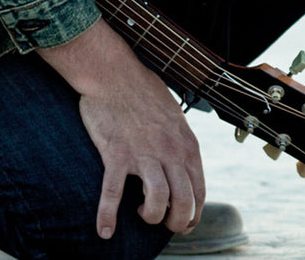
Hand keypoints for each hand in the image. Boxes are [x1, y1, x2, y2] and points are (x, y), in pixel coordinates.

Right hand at [41, 19, 204, 238]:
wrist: (113, 73)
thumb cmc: (142, 90)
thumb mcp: (174, 115)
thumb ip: (179, 141)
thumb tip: (180, 160)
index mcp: (186, 145)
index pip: (199, 190)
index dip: (193, 213)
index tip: (183, 221)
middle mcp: (169, 152)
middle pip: (184, 202)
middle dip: (177, 222)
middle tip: (164, 224)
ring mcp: (143, 154)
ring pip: (158, 201)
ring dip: (153, 217)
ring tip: (142, 214)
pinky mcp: (116, 154)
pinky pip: (113, 193)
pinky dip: (108, 216)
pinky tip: (105, 230)